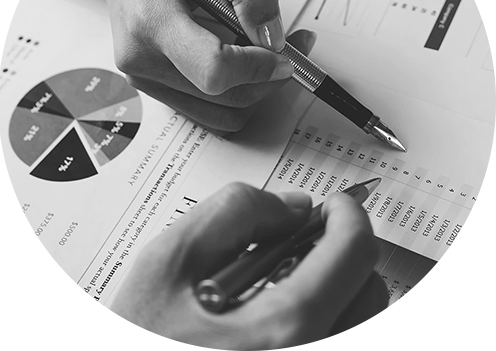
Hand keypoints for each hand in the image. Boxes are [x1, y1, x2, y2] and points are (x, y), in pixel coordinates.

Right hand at [21, 0, 315, 130]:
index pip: (213, 69)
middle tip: (293, 46)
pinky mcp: (155, 89)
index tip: (284, 52)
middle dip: (269, 77)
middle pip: (225, 97)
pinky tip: (246, 64)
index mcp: (152, 21)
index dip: (257, 67)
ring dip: (258, 89)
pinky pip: (211, 112)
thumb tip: (274, 39)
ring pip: (223, 112)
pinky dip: (238, 94)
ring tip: (270, 52)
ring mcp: (146, 81)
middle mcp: (143, 62)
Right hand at [89, 183, 387, 350]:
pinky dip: (333, 329)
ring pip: (366, 330)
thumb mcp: (168, 262)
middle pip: (370, 291)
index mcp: (282, 333)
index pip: (354, 252)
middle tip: (303, 246)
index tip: (334, 206)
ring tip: (285, 290)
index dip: (348, 214)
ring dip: (339, 293)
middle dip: (342, 254)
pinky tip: (287, 325)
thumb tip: (292, 207)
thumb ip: (234, 213)